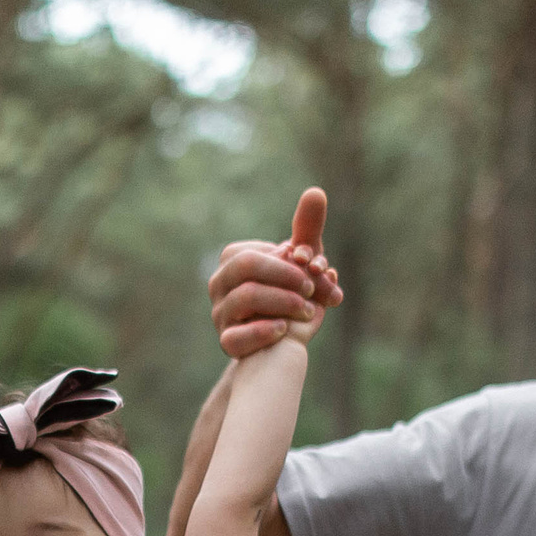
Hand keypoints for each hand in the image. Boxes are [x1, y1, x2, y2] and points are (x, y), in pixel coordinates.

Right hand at [209, 186, 341, 357]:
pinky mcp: (227, 342)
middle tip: (312, 287)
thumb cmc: (294, 295)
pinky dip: (263, 331)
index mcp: (233, 259)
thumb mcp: (303, 262)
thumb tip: (316, 192)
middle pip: (246, 267)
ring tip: (308, 310)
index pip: (256, 252)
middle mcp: (219, 284)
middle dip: (286, 275)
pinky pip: (236, 338)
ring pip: (245, 298)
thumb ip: (308, 228)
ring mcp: (220, 315)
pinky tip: (284, 330)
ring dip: (284, 302)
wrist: (284, 343)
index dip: (290, 261)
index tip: (315, 270)